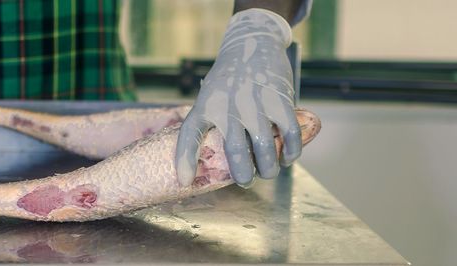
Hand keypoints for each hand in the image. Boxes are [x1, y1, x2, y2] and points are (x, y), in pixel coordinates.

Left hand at [175, 8, 300, 187]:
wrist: (252, 43)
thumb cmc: (228, 79)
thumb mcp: (209, 95)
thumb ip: (209, 123)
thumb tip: (205, 160)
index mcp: (206, 105)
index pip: (190, 134)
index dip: (185, 160)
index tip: (184, 180)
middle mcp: (228, 105)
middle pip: (235, 152)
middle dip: (242, 175)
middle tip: (245, 181)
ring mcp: (255, 103)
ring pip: (265, 148)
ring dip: (268, 168)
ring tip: (268, 172)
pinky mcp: (279, 100)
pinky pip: (289, 134)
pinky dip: (290, 152)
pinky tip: (287, 158)